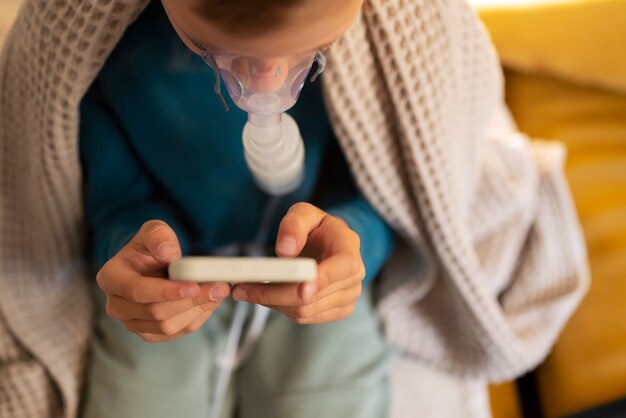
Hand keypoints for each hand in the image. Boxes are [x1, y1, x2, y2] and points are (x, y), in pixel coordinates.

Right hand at [96, 220, 230, 341]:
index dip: (166, 291)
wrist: (154, 264)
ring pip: (168, 326)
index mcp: (111, 277)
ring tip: (220, 291)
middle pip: (155, 312)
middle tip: (220, 287)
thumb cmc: (153, 246)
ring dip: (198, 310)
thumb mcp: (154, 231)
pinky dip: (198, 317)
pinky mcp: (150, 333)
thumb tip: (168, 254)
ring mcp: (132, 323)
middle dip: (191, 301)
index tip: (193, 286)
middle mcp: (116, 305)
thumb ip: (159, 237)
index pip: (137, 290)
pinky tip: (211, 300)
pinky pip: (177, 332)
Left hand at [232, 202, 364, 323]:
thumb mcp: (303, 213)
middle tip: (240, 288)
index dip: (321, 281)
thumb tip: (285, 250)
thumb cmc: (316, 227)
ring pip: (304, 311)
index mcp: (350, 250)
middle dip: (274, 294)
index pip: (342, 269)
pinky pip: (304, 318)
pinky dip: (280, 308)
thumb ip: (294, 225)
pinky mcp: (336, 311)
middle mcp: (354, 278)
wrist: (329, 243)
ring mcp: (348, 298)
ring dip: (272, 303)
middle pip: (312, 297)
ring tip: (247, 289)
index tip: (300, 288)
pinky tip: (266, 296)